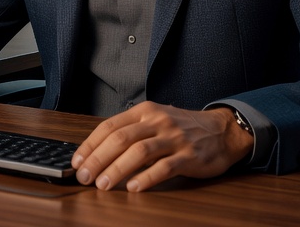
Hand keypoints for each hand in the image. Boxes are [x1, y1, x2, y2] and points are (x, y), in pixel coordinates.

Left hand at [69, 102, 251, 191]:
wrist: (223, 130)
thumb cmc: (183, 128)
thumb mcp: (156, 120)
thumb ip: (131, 131)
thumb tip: (98, 151)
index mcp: (145, 111)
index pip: (110, 126)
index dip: (90, 145)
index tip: (77, 162)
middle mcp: (158, 121)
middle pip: (121, 139)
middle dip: (98, 159)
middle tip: (84, 177)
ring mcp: (174, 138)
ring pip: (139, 152)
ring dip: (117, 169)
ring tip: (103, 185)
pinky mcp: (189, 156)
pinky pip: (164, 167)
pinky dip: (146, 178)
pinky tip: (133, 188)